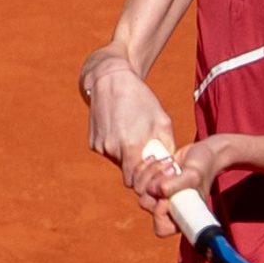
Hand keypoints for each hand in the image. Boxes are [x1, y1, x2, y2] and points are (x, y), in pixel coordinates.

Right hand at [84, 59, 175, 188]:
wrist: (110, 80)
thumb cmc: (141, 99)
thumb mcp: (162, 121)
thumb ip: (167, 147)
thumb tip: (170, 168)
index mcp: (129, 146)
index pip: (136, 182)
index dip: (147, 180)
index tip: (157, 170)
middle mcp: (111, 149)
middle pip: (128, 174)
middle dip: (139, 171)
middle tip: (150, 158)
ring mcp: (99, 146)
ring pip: (118, 163)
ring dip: (128, 158)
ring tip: (136, 138)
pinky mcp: (93, 142)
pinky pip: (109, 153)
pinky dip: (117, 148)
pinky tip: (123, 130)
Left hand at [133, 136, 228, 237]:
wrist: (200, 153)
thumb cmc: (202, 168)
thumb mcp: (194, 175)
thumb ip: (178, 184)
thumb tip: (158, 190)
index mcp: (181, 216)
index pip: (161, 228)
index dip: (160, 212)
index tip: (168, 196)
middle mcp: (166, 209)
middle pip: (145, 204)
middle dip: (156, 182)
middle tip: (172, 170)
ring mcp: (156, 196)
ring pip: (139, 189)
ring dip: (152, 171)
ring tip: (169, 163)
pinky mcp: (149, 183)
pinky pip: (135, 178)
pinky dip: (144, 166)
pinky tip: (157, 159)